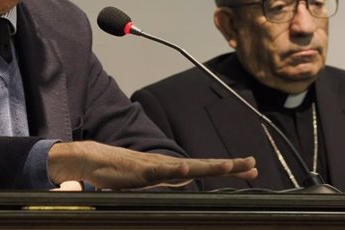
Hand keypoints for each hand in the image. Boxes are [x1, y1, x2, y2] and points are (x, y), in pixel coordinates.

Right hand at [47, 141, 256, 189]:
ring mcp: (154, 168)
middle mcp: (166, 166)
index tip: (250, 170)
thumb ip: (164, 185)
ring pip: (186, 167)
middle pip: (202, 165)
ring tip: (229, 166)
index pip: (204, 168)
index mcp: (170, 170)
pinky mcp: (139, 172)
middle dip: (229, 166)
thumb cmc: (118, 172)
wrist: (92, 159)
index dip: (227, 169)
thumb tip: (181, 185)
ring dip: (207, 166)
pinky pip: (159, 172)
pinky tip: (186, 171)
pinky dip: (174, 170)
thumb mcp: (147, 184)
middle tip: (253, 165)